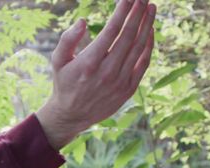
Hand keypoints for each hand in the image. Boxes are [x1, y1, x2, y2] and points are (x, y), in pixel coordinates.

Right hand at [36, 0, 155, 148]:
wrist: (72, 115)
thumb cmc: (64, 83)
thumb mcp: (58, 61)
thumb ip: (67, 39)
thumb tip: (82, 21)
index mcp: (89, 63)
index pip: (112, 30)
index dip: (122, 11)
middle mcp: (107, 72)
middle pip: (129, 35)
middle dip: (138, 12)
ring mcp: (120, 81)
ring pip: (139, 47)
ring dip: (147, 24)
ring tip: (151, 8)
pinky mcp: (129, 89)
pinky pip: (143, 62)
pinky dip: (149, 45)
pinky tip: (150, 30)